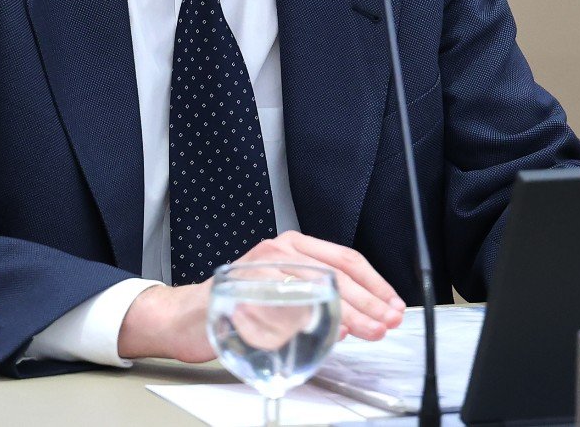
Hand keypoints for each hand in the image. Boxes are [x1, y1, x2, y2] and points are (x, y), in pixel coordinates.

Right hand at [117, 231, 405, 360]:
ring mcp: (259, 269)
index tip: (393, 305)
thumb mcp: (286, 291)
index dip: (374, 284)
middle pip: (334, 274)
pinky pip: (282, 309)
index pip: (345, 259)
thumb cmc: (240, 304)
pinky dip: (308, 324)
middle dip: (367, 302)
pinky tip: (326, 334)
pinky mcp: (242, 294)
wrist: (186, 315)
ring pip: (314, 288)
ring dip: (347, 314)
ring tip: (367, 330)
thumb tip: (359, 320)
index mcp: (292, 245)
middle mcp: (277, 250)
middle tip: (387, 321)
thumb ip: (319, 298)